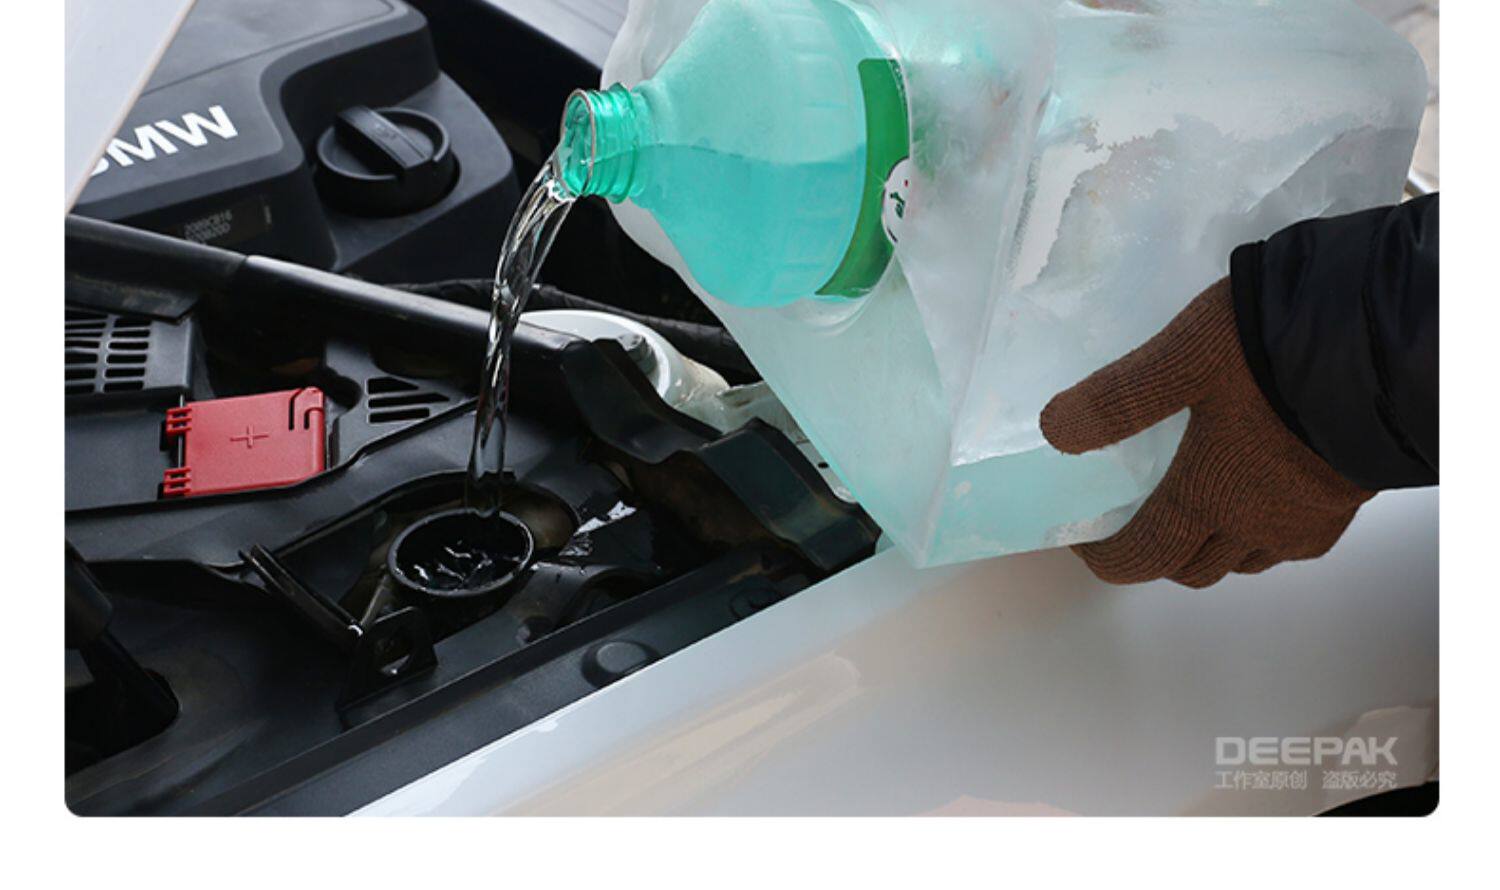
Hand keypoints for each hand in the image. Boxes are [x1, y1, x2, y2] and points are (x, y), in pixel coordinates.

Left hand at [1039, 279, 1373, 587]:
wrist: (1388, 346)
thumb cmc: (1276, 351)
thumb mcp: (1182, 358)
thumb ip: (1118, 396)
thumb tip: (1055, 430)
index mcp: (1206, 496)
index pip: (1142, 556)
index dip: (1107, 559)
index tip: (1084, 542)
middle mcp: (1255, 525)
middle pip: (1190, 569)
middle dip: (1153, 555)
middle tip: (1132, 519)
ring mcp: (1306, 521)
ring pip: (1243, 561)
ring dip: (1209, 547)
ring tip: (1191, 506)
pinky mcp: (1347, 503)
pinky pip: (1293, 543)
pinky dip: (1262, 534)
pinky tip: (1259, 494)